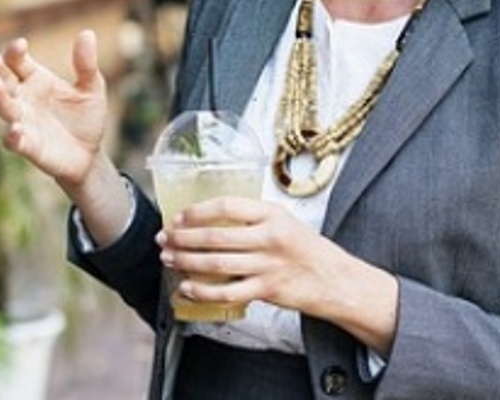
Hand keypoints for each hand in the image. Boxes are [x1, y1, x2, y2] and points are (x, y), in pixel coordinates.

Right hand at [0, 30, 109, 187]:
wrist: (90, 154)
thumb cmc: (86, 118)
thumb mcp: (91, 88)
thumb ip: (86, 64)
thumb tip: (87, 33)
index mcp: (35, 79)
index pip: (17, 60)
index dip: (15, 51)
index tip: (21, 44)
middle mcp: (23, 98)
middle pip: (2, 80)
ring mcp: (22, 121)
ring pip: (3, 107)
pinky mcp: (27, 146)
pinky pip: (13, 140)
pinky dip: (12, 135)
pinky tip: (16, 129)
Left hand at [158, 196, 397, 351]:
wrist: (335, 279)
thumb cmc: (304, 247)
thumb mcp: (281, 220)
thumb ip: (249, 217)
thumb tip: (207, 218)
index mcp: (270, 214)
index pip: (225, 207)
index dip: (196, 212)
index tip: (178, 217)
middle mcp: (269, 238)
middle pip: (215, 236)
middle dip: (183, 238)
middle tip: (164, 239)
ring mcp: (268, 265)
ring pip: (217, 263)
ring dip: (186, 261)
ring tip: (169, 259)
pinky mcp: (267, 290)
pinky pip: (228, 292)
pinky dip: (203, 291)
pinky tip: (187, 288)